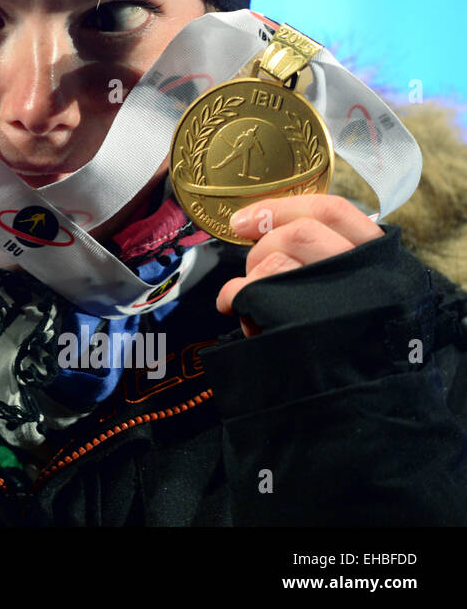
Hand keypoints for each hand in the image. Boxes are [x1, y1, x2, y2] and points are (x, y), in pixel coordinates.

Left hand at [215, 194, 383, 336]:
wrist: (364, 400)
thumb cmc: (350, 339)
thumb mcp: (358, 290)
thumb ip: (327, 256)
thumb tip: (266, 228)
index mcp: (376, 258)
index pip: (331, 210)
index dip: (282, 208)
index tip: (246, 219)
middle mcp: (361, 272)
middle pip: (297, 232)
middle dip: (264, 247)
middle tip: (256, 270)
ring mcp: (334, 298)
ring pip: (275, 259)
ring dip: (251, 277)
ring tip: (253, 301)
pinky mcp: (301, 324)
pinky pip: (252, 290)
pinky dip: (233, 296)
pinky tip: (234, 308)